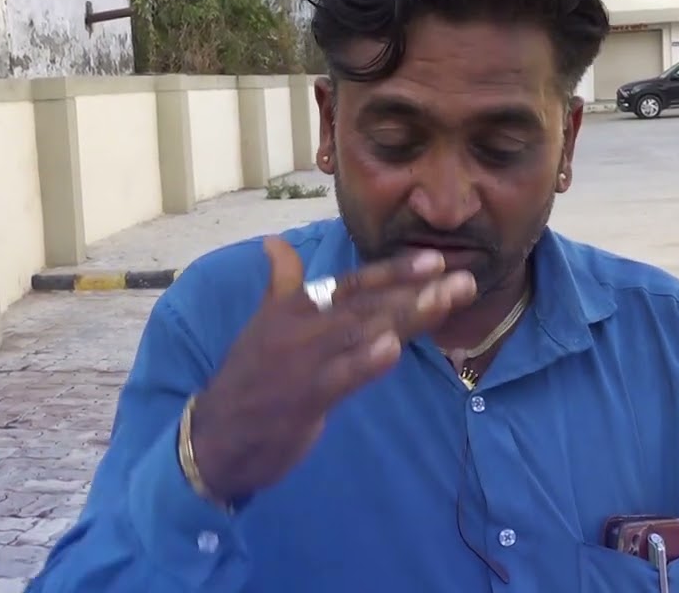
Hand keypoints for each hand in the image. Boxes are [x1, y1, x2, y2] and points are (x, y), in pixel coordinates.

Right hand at [188, 237, 475, 502]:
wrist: (215, 436)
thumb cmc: (248, 378)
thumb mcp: (263, 323)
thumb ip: (280, 283)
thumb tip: (273, 242)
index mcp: (296, 307)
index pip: (354, 284)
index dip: (394, 272)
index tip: (435, 260)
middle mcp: (302, 327)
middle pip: (368, 304)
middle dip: (417, 291)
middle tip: (462, 279)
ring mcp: (302, 362)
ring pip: (361, 333)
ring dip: (406, 317)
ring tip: (444, 300)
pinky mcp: (303, 399)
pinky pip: (339, 378)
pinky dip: (365, 362)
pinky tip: (393, 350)